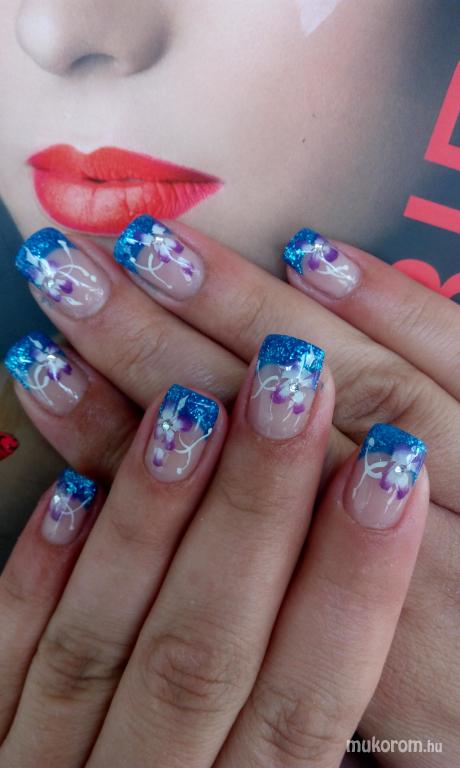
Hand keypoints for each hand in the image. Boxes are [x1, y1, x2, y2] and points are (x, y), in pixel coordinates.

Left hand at [0, 343, 428, 766]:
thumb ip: (293, 745)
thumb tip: (350, 628)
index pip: (306, 705)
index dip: (354, 586)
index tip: (392, 471)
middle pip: (208, 649)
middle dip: (259, 514)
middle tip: (293, 385)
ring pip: (103, 641)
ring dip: (151, 522)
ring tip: (192, 409)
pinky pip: (0, 661)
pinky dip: (34, 578)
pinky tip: (67, 489)